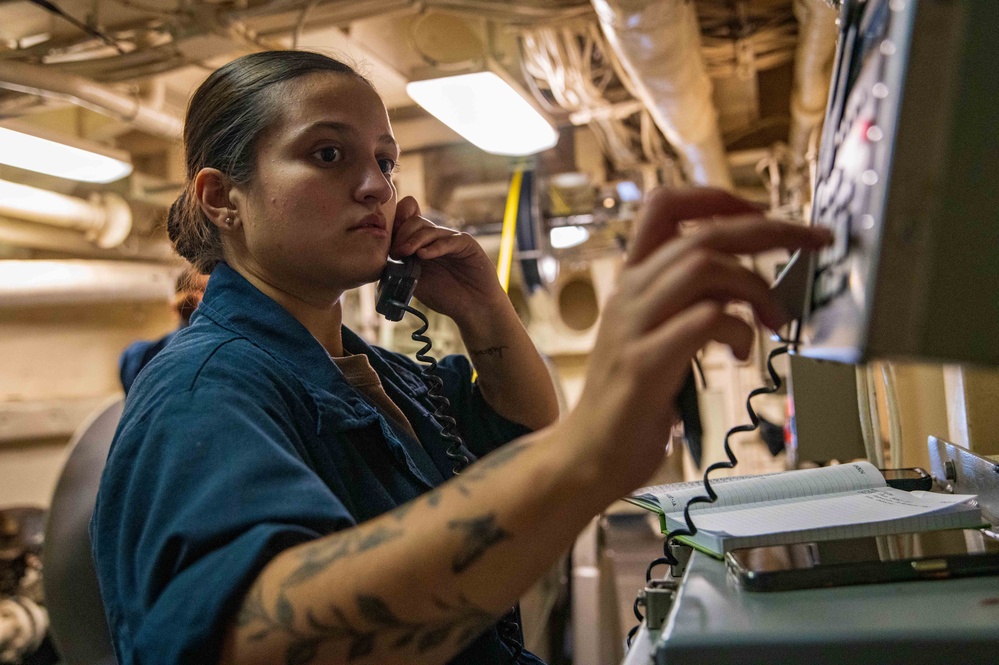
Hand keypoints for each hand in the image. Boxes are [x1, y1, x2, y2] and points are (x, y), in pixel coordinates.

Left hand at [390, 196, 506, 324]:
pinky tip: (423, 255)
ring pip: (429, 229)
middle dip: (402, 234)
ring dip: (414, 240)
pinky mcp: (466, 244)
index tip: (384, 241)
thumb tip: (380, 261)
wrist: (473, 309)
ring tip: (405, 253)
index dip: (395, 225)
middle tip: (396, 253)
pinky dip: (434, 247)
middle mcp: (436, 239)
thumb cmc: (446, 297)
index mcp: (422, 245)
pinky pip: (449, 240)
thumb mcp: (416, 283)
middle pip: (415, 222)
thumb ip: (402, 269)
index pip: (406, 222)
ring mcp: (451, 239)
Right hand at [559, 186, 831, 494]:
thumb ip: (690, 303)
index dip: (717, 197)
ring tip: (776, 320)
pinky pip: (704, 320)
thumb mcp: (656, 334)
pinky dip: (738, 330)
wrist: (590, 452)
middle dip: (769, 230)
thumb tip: (749, 286)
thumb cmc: (632, 396)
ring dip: (756, 287)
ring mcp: (634, 325)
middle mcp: (630, 292)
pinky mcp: (645, 362)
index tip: (762, 212)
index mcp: (632, 280)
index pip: (664, 206)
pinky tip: (742, 354)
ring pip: (705, 267)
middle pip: (703, 233)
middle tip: (814, 241)